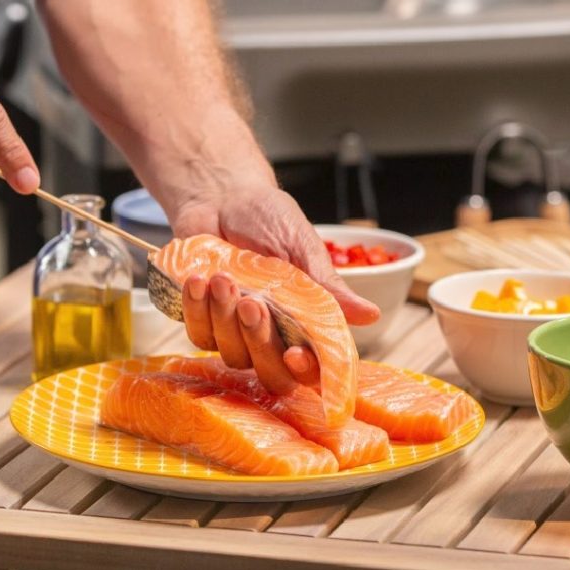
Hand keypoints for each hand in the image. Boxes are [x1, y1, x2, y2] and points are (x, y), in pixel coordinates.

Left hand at [171, 182, 379, 393]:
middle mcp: (273, 335)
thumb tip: (371, 314)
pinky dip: (198, 309)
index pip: (313, 368)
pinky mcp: (202, 322)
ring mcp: (235, 333)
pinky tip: (199, 280)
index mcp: (305, 322)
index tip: (294, 353)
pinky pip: (200, 335)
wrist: (221, 195)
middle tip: (252, 304)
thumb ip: (328, 287)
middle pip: (272, 374)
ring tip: (224, 278)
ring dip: (226, 318)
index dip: (306, 372)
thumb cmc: (268, 218)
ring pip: (232, 355)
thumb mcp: (302, 248)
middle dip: (260, 341)